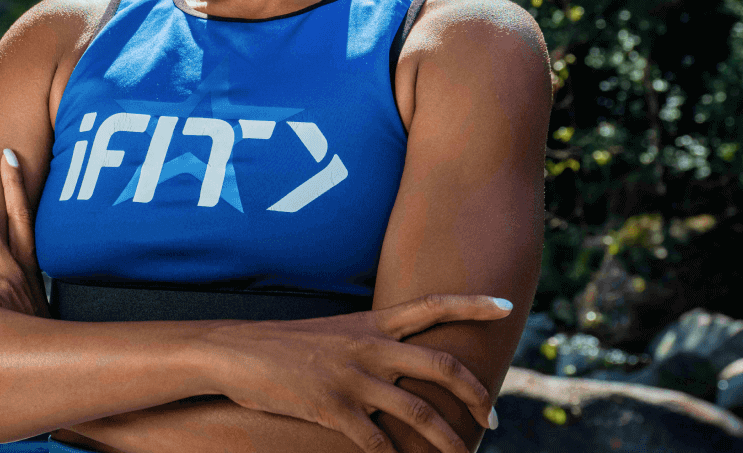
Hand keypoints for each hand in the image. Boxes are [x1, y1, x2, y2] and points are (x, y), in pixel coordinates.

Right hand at [203, 295, 508, 452]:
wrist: (236, 352)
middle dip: (476, 395)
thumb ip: (370, 345)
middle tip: (492, 417)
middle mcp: (370, 347)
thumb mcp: (333, 334)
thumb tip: (401, 365)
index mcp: (371, 323)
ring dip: (449, 442)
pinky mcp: (334, 409)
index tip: (506, 306)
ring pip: (420, 414)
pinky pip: (378, 442)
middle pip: (441, 367)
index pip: (432, 305)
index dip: (472, 304)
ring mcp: (353, 378)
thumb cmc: (283, 345)